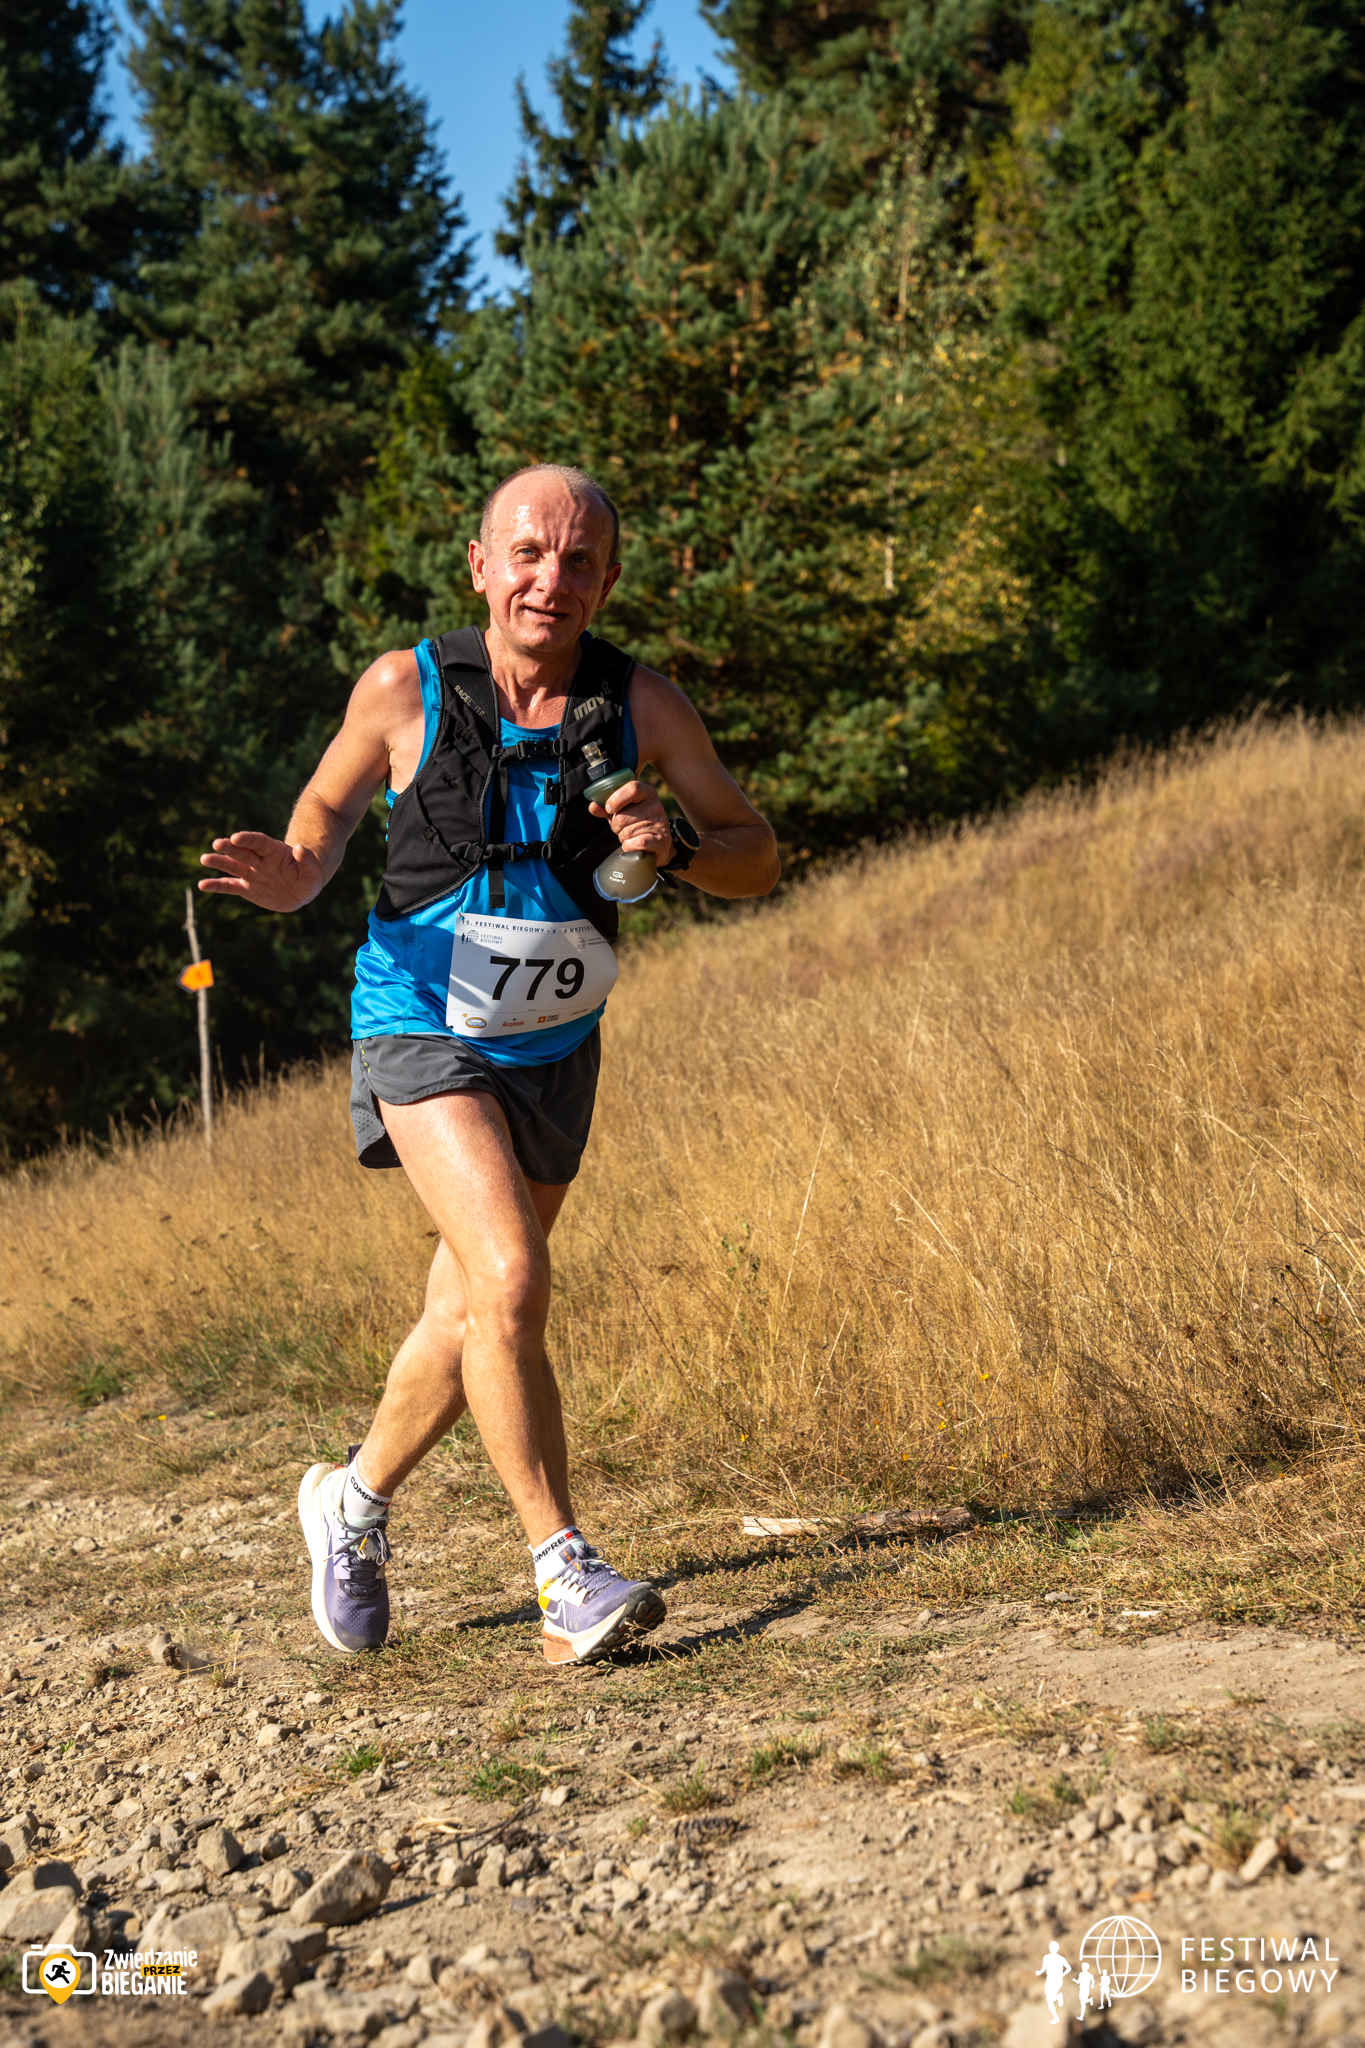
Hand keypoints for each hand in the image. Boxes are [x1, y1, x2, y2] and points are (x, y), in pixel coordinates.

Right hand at [198, 832, 325, 911]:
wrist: (301, 892)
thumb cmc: (309, 877)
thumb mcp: (314, 870)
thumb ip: (307, 859)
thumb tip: (299, 849)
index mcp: (274, 851)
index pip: (259, 842)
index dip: (248, 839)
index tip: (236, 837)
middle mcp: (259, 860)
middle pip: (243, 852)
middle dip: (230, 848)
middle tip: (217, 844)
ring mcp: (251, 873)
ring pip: (233, 866)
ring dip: (219, 862)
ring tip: (204, 859)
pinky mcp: (246, 889)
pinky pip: (230, 887)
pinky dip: (216, 886)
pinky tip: (202, 885)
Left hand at [588, 779, 672, 861]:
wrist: (660, 844)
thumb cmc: (638, 824)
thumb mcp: (624, 812)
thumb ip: (608, 809)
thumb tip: (592, 807)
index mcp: (648, 793)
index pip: (632, 788)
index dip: (616, 800)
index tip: (609, 809)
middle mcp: (656, 806)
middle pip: (623, 816)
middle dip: (616, 826)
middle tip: (622, 828)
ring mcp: (660, 823)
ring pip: (627, 832)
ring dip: (623, 838)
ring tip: (631, 837)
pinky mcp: (661, 840)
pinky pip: (635, 843)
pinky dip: (629, 847)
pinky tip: (634, 846)